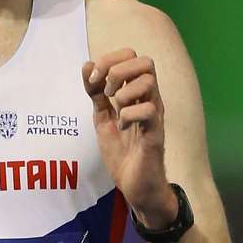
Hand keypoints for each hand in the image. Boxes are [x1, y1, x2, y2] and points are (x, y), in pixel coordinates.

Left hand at [82, 49, 177, 227]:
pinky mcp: (155, 134)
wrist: (135, 187)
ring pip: (149, 81)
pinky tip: (123, 127)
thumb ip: (95, 94)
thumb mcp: (102, 119)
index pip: (132, 56)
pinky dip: (129, 114)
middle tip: (107, 92)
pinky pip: (149, 111)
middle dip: (118, 70)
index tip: (92, 80)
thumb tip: (86, 65)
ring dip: (124, 92)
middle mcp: (150, 99)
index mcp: (137, 93)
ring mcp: (154, 116)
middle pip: (145, 61)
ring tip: (116, 110)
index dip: (109, 60)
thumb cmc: (124, 153)